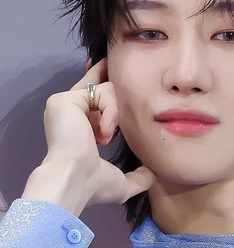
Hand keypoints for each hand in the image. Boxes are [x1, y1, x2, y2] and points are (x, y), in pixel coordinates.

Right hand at [22, 58, 153, 215]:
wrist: (74, 181)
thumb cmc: (93, 185)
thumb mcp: (122, 183)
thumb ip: (139, 177)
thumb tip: (153, 176)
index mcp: (78, 127)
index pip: (93, 100)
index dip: (105, 88)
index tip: (112, 74)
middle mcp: (69, 111)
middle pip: (94, 83)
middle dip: (106, 73)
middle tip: (113, 61)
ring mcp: (65, 103)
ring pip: (106, 90)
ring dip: (114, 114)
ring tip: (106, 138)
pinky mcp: (66, 99)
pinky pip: (102, 93)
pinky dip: (110, 112)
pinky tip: (103, 133)